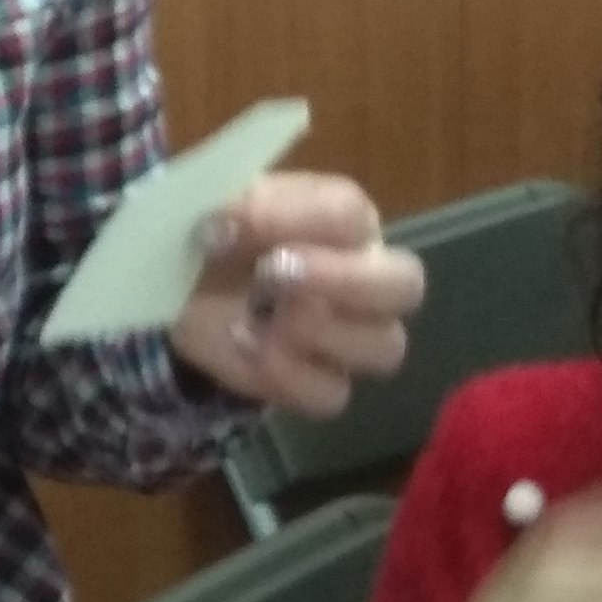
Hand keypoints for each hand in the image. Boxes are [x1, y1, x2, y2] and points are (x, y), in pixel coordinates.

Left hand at [170, 173, 426, 416]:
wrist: (196, 295)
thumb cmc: (231, 240)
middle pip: (406, 284)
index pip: (352, 215)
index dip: (294, 219)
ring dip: (318, 329)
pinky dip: (285, 374)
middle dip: (343, 279)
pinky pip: (332, 394)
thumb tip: (230, 224)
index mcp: (348, 223)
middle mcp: (368, 278)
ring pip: (385, 347)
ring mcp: (355, 338)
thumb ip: (242, 208)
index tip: (236, 222)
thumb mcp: (227, 206)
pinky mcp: (324, 387)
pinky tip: (246, 345)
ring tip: (259, 316)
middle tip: (274, 273)